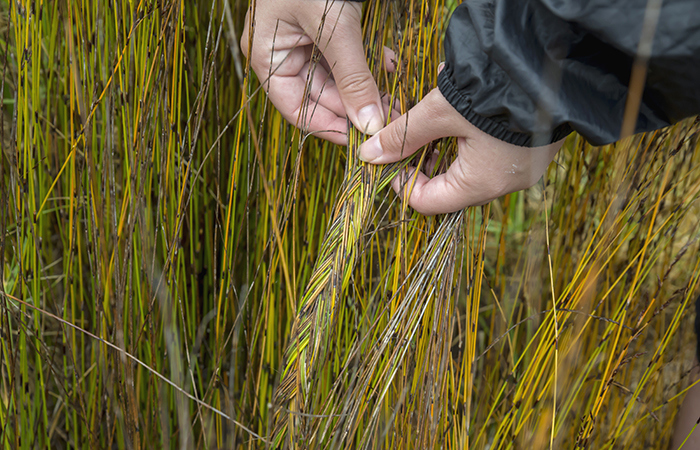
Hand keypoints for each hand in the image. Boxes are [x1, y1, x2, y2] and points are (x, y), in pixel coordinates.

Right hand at [240, 0, 396, 144]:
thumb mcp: (335, 27)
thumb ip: (354, 77)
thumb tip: (371, 123)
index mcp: (268, 58)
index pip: (298, 110)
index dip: (331, 129)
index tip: (363, 140)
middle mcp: (282, 54)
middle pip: (320, 97)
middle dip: (356, 108)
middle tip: (391, 119)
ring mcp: (302, 42)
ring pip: (337, 80)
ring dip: (366, 89)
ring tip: (396, 98)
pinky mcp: (324, 29)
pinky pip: (346, 58)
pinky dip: (368, 64)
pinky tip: (390, 67)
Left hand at [359, 88, 563, 214]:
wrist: (549, 63)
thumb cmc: (492, 92)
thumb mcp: (439, 112)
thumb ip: (402, 135)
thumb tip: (367, 154)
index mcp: (480, 184)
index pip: (427, 203)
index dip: (402, 183)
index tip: (390, 158)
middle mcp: (505, 184)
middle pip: (449, 187)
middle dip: (422, 161)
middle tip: (407, 136)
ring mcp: (523, 168)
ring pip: (469, 170)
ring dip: (445, 148)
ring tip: (433, 119)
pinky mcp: (533, 149)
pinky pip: (492, 156)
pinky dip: (470, 140)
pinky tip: (462, 112)